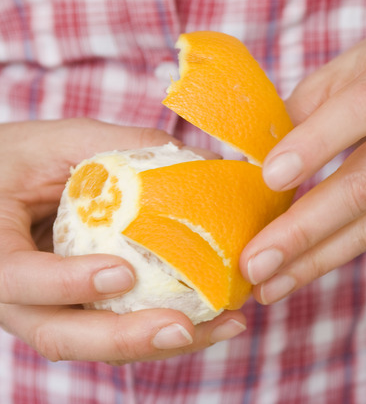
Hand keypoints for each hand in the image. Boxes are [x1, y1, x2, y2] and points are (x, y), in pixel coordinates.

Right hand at [0, 118, 247, 363]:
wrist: (3, 188)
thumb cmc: (25, 160)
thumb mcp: (62, 141)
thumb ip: (123, 147)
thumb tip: (203, 160)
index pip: (18, 278)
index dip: (66, 283)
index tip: (122, 274)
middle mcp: (16, 295)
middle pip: (61, 335)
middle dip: (126, 337)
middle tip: (183, 327)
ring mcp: (49, 311)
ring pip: (97, 344)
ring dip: (161, 343)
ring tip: (224, 326)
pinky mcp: (81, 314)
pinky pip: (120, 332)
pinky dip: (167, 330)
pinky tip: (219, 320)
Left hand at [241, 32, 365, 303]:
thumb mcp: (354, 66)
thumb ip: (306, 106)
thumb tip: (250, 158)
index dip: (318, 144)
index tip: (269, 178)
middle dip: (307, 228)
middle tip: (255, 261)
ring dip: (318, 257)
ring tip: (269, 281)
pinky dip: (341, 252)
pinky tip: (303, 267)